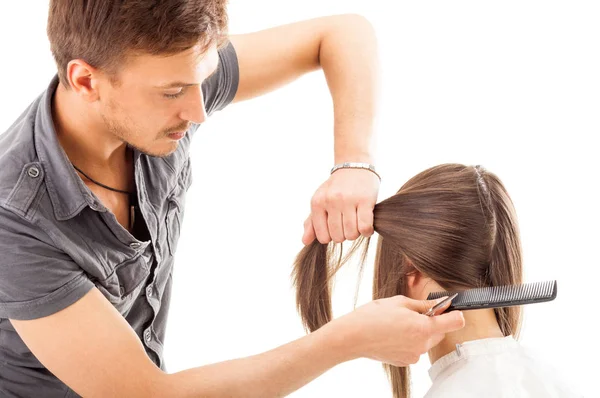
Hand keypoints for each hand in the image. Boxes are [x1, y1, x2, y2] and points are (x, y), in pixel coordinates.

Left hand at [302, 168, 379, 244]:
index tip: (336, 227)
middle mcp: (331, 201)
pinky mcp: (365, 200)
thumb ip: (312, 222)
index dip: (331, 236)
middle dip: (344, 235)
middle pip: (338, 237)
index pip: (322, 237)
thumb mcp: (320, 201)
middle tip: (347, 224)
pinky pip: (365, 227)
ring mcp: (348, 200)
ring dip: (356, 233)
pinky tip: (366, 224)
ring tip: (357, 223)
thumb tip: (305, 242)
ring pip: (352, 234)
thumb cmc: (336, 187)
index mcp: (317, 202)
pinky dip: (367, 231)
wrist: (355, 165)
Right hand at [330, 295, 464, 365]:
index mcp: (423, 327)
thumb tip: (442, 303)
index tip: (450, 308)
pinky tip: (394, 334)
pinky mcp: (405, 361)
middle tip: (413, 312)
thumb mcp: (399, 302)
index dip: (454, 313)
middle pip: (440, 332)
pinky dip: (410, 341)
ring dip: (420, 332)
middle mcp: (422, 344)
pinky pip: (415, 349)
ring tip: (399, 323)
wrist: (353, 337)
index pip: (455, 322)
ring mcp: (414, 355)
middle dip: (433, 322)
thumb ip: (424, 305)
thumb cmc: (373, 316)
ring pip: (427, 341)